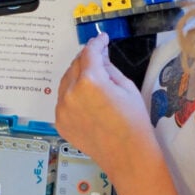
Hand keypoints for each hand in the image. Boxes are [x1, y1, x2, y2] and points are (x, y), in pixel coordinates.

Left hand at [55, 34, 155, 176]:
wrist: (127, 156)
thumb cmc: (134, 122)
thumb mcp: (127, 87)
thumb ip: (109, 68)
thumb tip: (100, 57)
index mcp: (90, 81)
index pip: (90, 53)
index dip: (97, 43)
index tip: (101, 39)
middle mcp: (71, 93)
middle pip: (75, 65)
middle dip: (86, 58)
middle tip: (98, 56)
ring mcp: (62, 109)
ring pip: (66, 82)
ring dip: (77, 75)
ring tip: (92, 76)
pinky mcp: (60, 122)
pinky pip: (63, 100)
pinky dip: (72, 94)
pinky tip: (85, 97)